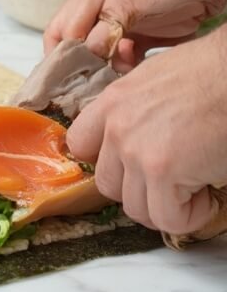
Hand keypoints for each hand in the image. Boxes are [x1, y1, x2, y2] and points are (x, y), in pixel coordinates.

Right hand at [44, 0, 222, 69]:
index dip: (60, 58)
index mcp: (86, 2)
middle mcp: (96, 17)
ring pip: (97, 62)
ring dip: (108, 68)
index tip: (73, 78)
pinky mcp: (135, 43)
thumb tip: (86, 53)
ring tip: (128, 59)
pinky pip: (119, 65)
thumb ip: (103, 27)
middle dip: (84, 67)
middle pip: (74, 52)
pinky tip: (137, 61)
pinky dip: (124, 69)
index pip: (58, 36)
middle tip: (100, 73)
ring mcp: (116, 31)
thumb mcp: (127, 1)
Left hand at [65, 30, 226, 234]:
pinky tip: (208, 195)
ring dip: (167, 207)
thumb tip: (139, 139)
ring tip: (195, 186)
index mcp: (114, 101)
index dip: (107, 163)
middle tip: (172, 182)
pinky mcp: (162, 171)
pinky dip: (190, 216)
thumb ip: (135, 110)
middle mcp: (117, 126)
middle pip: (108, 185)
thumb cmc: (212, 73)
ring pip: (136, 208)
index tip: (131, 167)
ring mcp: (136, 150)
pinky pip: (168, 218)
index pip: (80, 145)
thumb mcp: (156, 79)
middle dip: (141, 191)